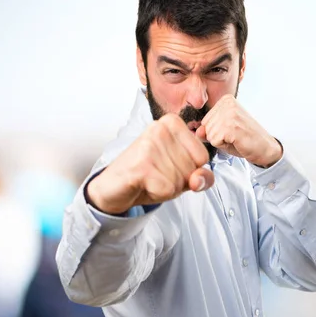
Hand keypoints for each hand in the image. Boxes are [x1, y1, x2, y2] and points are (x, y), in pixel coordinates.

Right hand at [87, 114, 214, 214]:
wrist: (113, 186)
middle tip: (155, 174)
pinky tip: (143, 184)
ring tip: (148, 178)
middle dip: (178, 181)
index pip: (203, 157)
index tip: (168, 166)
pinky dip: (158, 194)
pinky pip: (167, 189)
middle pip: (192, 169)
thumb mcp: (181, 174)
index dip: (190, 171)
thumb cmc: (149, 175)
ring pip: (180, 180)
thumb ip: (202, 176)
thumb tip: (199, 179)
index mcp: (173, 123)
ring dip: (166, 188)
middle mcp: (161, 128)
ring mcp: (150, 144)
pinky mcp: (141, 164)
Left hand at [195, 95, 282, 167]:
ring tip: (236, 138)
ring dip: (220, 142)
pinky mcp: (231, 126)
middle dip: (217, 136)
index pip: (205, 120)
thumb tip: (197, 131)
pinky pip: (214, 141)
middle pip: (205, 126)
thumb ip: (207, 130)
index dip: (216, 131)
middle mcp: (228, 103)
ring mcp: (230, 114)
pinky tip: (237, 141)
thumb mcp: (223, 131)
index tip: (232, 130)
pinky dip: (223, 146)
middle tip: (234, 136)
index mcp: (226, 100)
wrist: (265, 148)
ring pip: (208, 134)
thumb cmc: (244, 139)